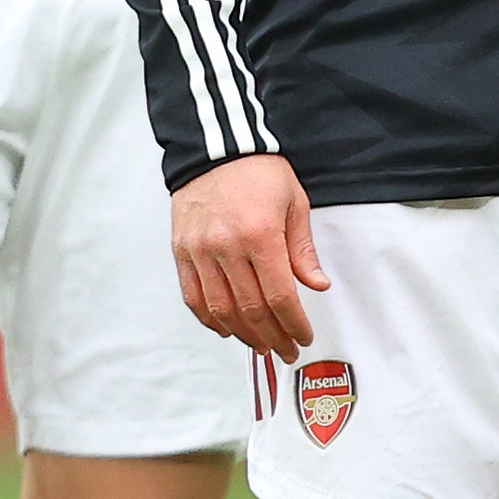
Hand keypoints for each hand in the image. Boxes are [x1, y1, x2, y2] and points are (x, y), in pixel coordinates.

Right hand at [172, 153, 326, 358]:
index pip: (279, 296)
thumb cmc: (257, 172)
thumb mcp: (294, 204)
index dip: (293, 324)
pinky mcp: (182, 251)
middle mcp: (226, 246)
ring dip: (243, 334)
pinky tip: (226, 328)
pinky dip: (210, 319)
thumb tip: (316, 285)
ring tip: (260, 344)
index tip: (303, 336)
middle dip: (272, 336)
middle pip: (250, 309)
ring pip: (220, 309)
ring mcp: (200, 250)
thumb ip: (302, 249)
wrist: (215, 149)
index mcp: (259, 234)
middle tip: (286, 349)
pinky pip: (193, 296)